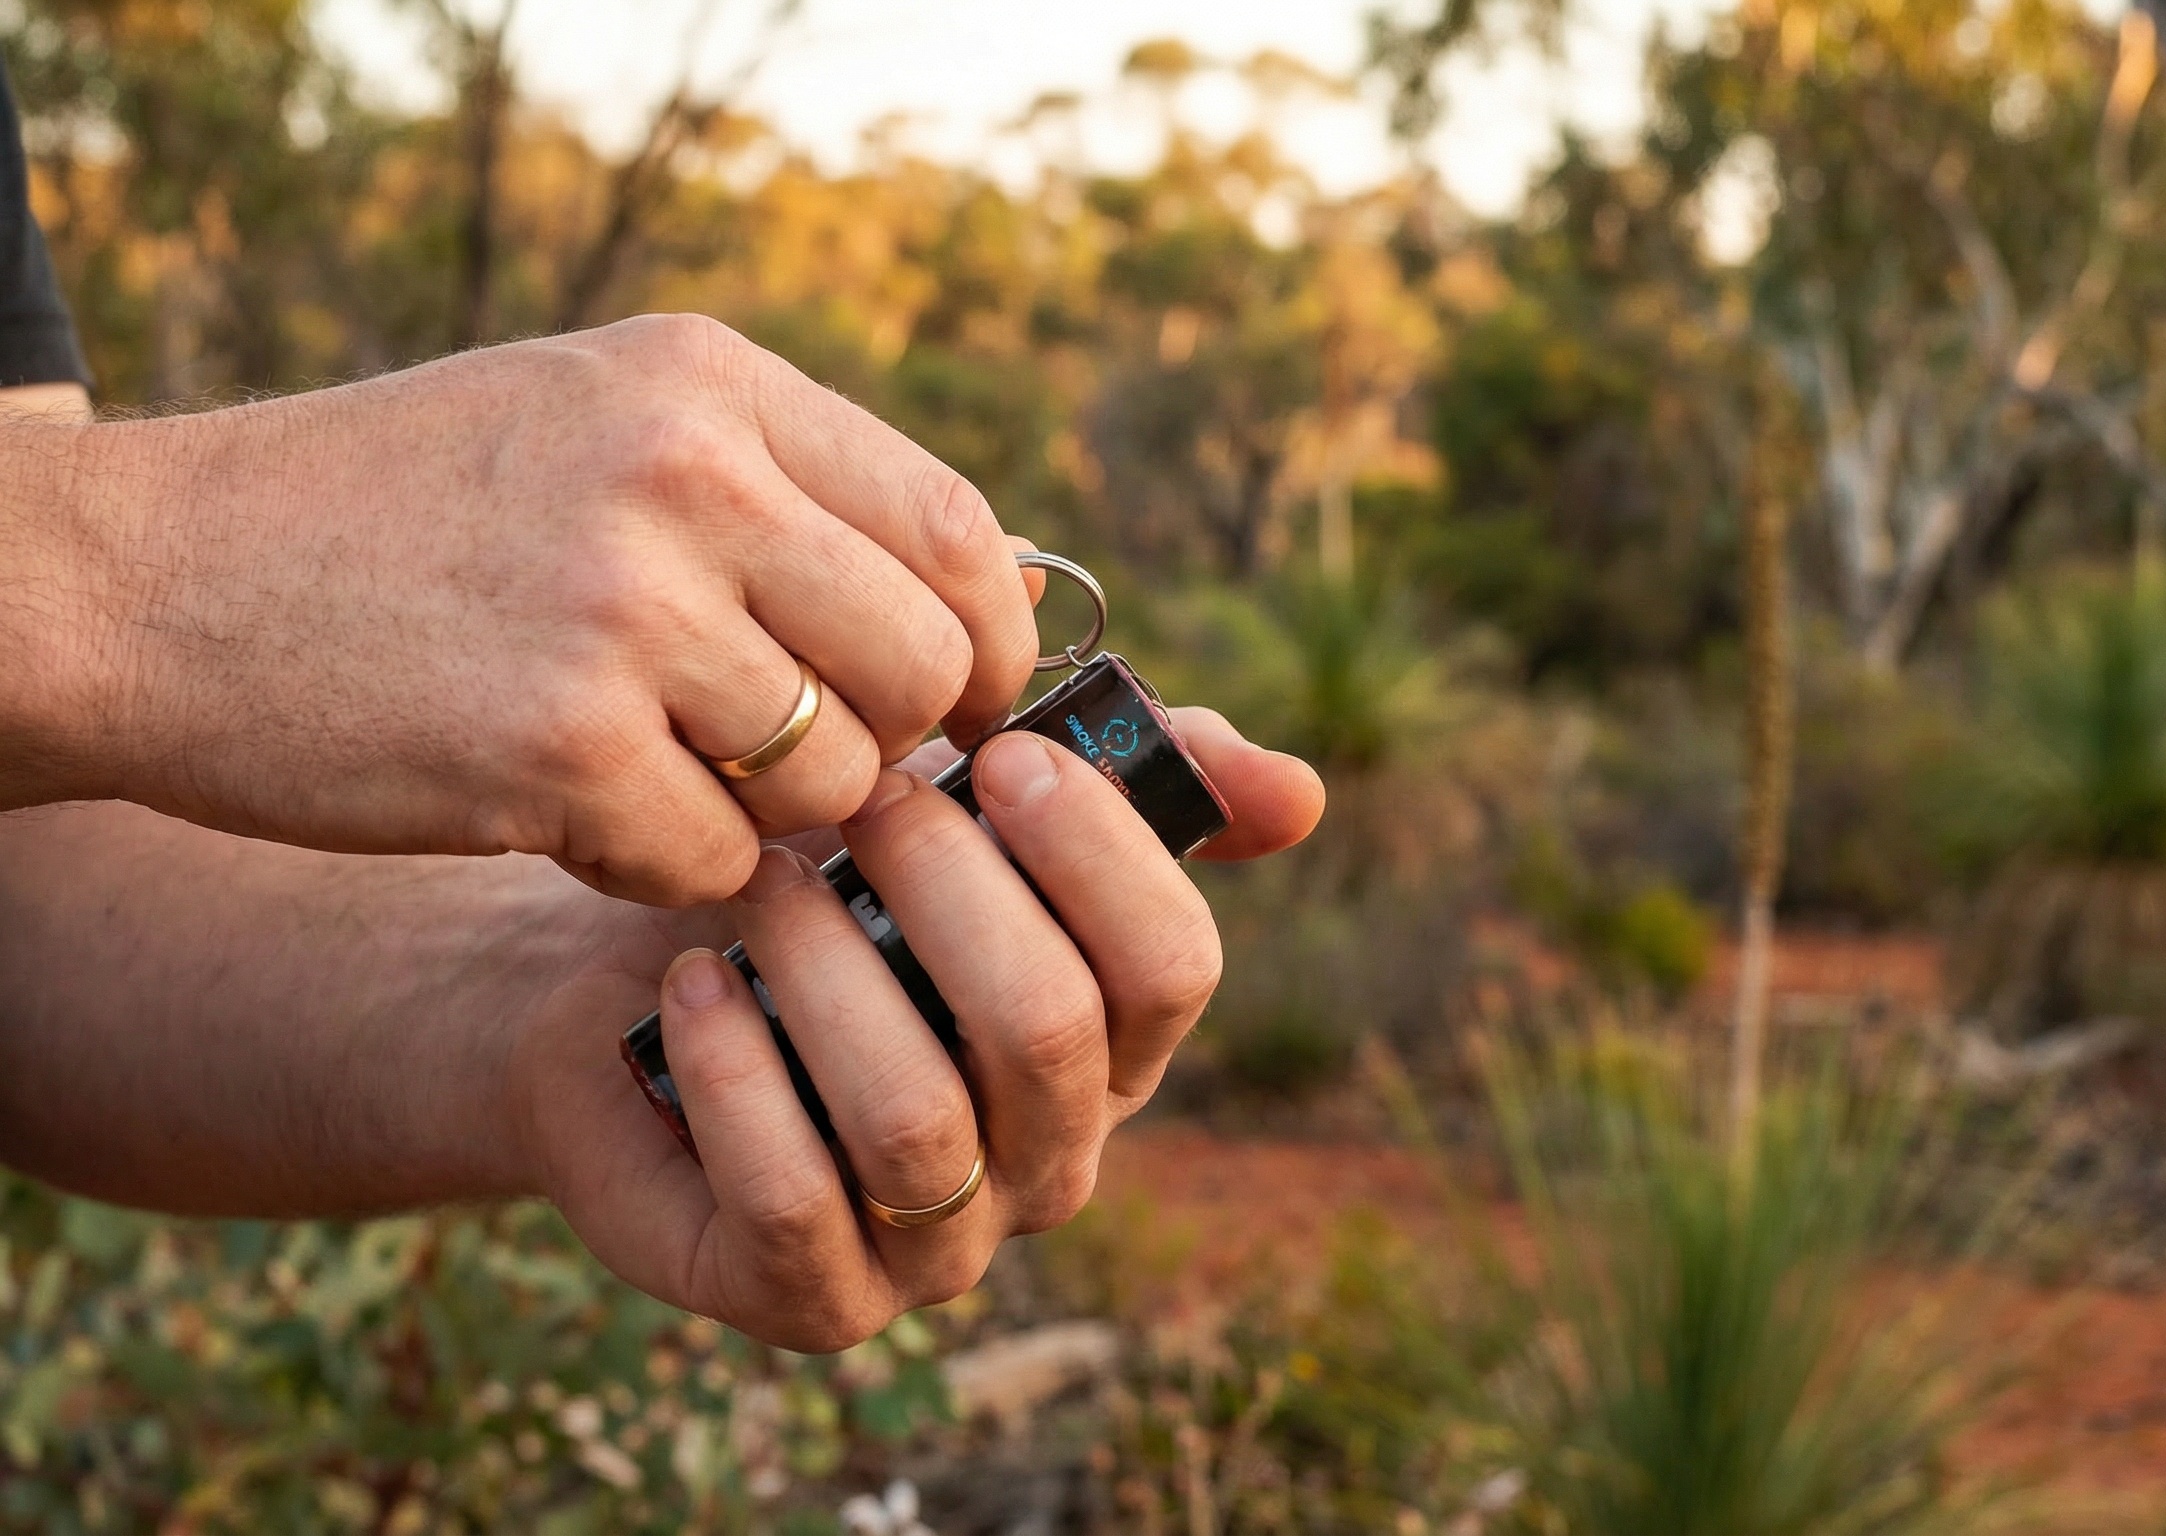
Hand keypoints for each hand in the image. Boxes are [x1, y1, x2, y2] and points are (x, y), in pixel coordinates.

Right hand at [10, 314, 1038, 904]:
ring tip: (657, 775)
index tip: (966, 703)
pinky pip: (715, 860)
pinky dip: (664, 867)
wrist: (154, 579)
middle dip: (890, 745)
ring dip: (767, 815)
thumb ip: (783, 491)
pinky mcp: (558, 748)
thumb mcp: (600, 421)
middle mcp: (689, 479)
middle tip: (808, 768)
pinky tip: (576, 817)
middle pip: (924, 666)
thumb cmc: (400, 513)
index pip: (955, 529)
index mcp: (712, 387)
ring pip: (832, 780)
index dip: (990, 641)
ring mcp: (625, 613)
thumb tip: (989, 594)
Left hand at [505, 707, 1323, 1351]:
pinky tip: (696, 983)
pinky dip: (738, 1077)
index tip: (1002, 755)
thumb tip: (1296, 794)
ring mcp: (940, 1244)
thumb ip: (1125, 776)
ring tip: (762, 884)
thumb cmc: (814, 883)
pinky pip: (794, 1202)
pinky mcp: (815, 1301)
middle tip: (863, 799)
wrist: (615, 986)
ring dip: (830, 977)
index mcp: (1111, 1041)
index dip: (1100, 856)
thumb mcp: (961, 801)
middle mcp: (1049, 1156)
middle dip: (952, 893)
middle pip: (1050, 1033)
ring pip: (918, 1121)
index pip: (1171, 966)